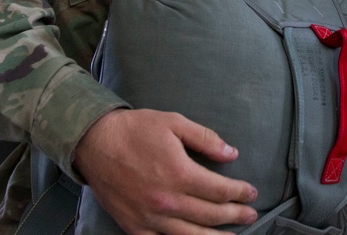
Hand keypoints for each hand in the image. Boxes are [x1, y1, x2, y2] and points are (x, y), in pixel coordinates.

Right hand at [74, 109, 257, 233]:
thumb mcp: (174, 123)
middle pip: (211, 215)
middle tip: (250, 214)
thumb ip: (205, 139)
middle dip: (236, 215)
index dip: (240, 192)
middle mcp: (168, 201)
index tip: (251, 192)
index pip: (220, 190)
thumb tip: (231, 154)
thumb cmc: (135, 130)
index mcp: (180, 173)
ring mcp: (151, 218)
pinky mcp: (135, 227)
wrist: (94, 143)